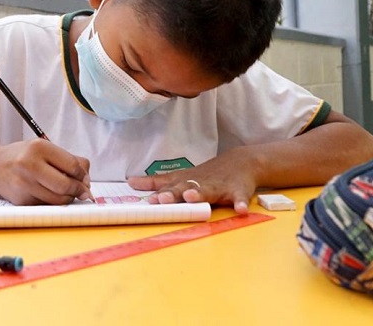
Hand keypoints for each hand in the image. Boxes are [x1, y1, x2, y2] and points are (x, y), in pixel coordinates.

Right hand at [0, 138, 91, 205]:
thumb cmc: (24, 157)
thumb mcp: (45, 149)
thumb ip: (69, 160)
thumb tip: (87, 180)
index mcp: (39, 148)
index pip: (72, 165)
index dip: (83, 175)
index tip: (85, 178)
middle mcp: (29, 165)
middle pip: (66, 185)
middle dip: (78, 190)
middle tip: (83, 191)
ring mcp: (24, 184)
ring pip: (58, 199)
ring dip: (68, 198)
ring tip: (67, 191)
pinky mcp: (22, 200)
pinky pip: (47, 205)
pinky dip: (54, 202)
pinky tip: (50, 193)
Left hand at [127, 149, 255, 213]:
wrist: (241, 162)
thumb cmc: (206, 174)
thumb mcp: (181, 175)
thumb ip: (157, 181)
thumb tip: (130, 183)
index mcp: (186, 181)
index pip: (168, 186)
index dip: (157, 193)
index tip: (147, 200)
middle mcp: (200, 182)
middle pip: (184, 187)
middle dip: (173, 194)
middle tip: (163, 199)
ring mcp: (219, 187)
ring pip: (208, 191)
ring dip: (199, 194)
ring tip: (191, 197)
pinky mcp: (237, 191)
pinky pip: (239, 198)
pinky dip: (240, 203)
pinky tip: (241, 209)